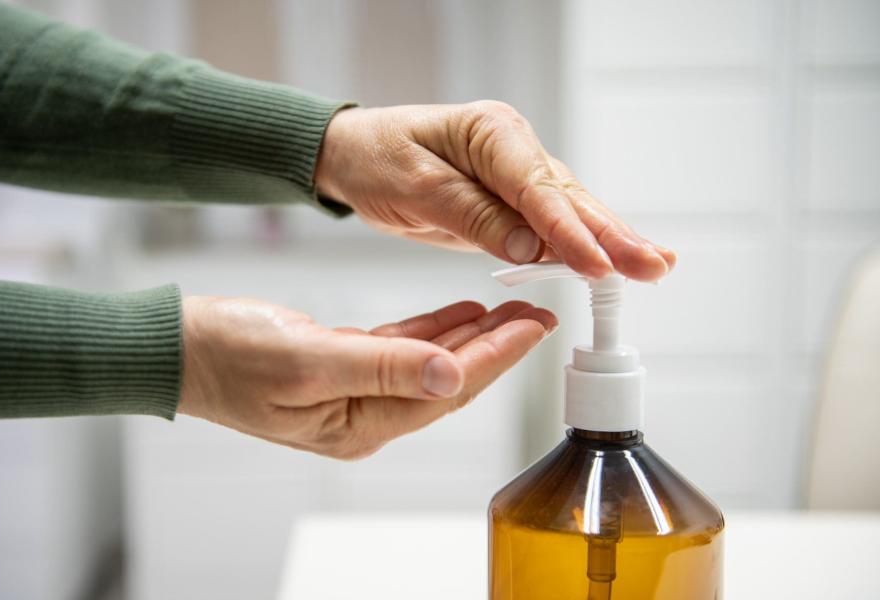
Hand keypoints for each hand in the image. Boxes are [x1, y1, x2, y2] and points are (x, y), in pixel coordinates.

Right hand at [178, 296, 556, 458]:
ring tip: (511, 312)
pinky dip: (431, 331)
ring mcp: (352, 393)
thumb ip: (382, 366)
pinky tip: (457, 314)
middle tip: (539, 317)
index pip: (446, 390)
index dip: (495, 358)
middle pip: (446, 381)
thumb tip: (452, 375)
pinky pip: (400, 350)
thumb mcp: (307, 359)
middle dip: (495, 349)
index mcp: (359, 424)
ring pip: (428, 364)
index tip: (534, 328)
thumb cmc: (228, 356)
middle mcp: (362, 415)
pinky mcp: (340, 367)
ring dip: (470, 337)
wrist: (177, 348)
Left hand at [315, 102, 675, 280]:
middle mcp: (513, 148)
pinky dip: (580, 244)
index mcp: (491, 134)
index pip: (537, 188)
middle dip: (612, 234)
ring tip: (653, 266)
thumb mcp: (414, 188)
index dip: (569, 230)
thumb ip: (472, 215)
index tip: (597, 264)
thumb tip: (530, 245)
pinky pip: (550, 223)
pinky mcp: (510, 200)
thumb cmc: (377, 159)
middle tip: (654, 265)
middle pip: (569, 197)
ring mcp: (516, 174)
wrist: (355, 155)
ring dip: (609, 241)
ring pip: (569, 211)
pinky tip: (612, 261)